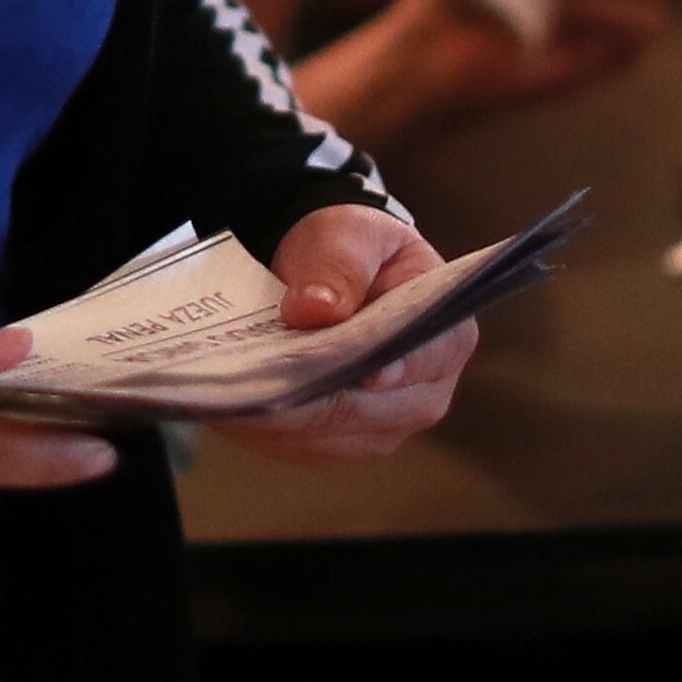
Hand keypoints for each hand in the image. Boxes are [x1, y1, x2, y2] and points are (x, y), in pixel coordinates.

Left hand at [213, 206, 472, 464]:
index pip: (421, 361)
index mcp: (447, 339)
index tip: (351, 372)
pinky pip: (301, 446)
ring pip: (328, 436)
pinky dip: (267, 429)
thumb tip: (315, 310)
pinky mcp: (342, 443)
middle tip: (257, 384)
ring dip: (281, 418)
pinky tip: (234, 407)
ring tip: (236, 394)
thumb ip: (339, 266)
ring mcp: (384, 428)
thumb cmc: (353, 249)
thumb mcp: (350, 235)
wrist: (330, 271)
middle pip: (366, 411)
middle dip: (311, 398)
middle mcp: (425, 395)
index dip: (386, 370)